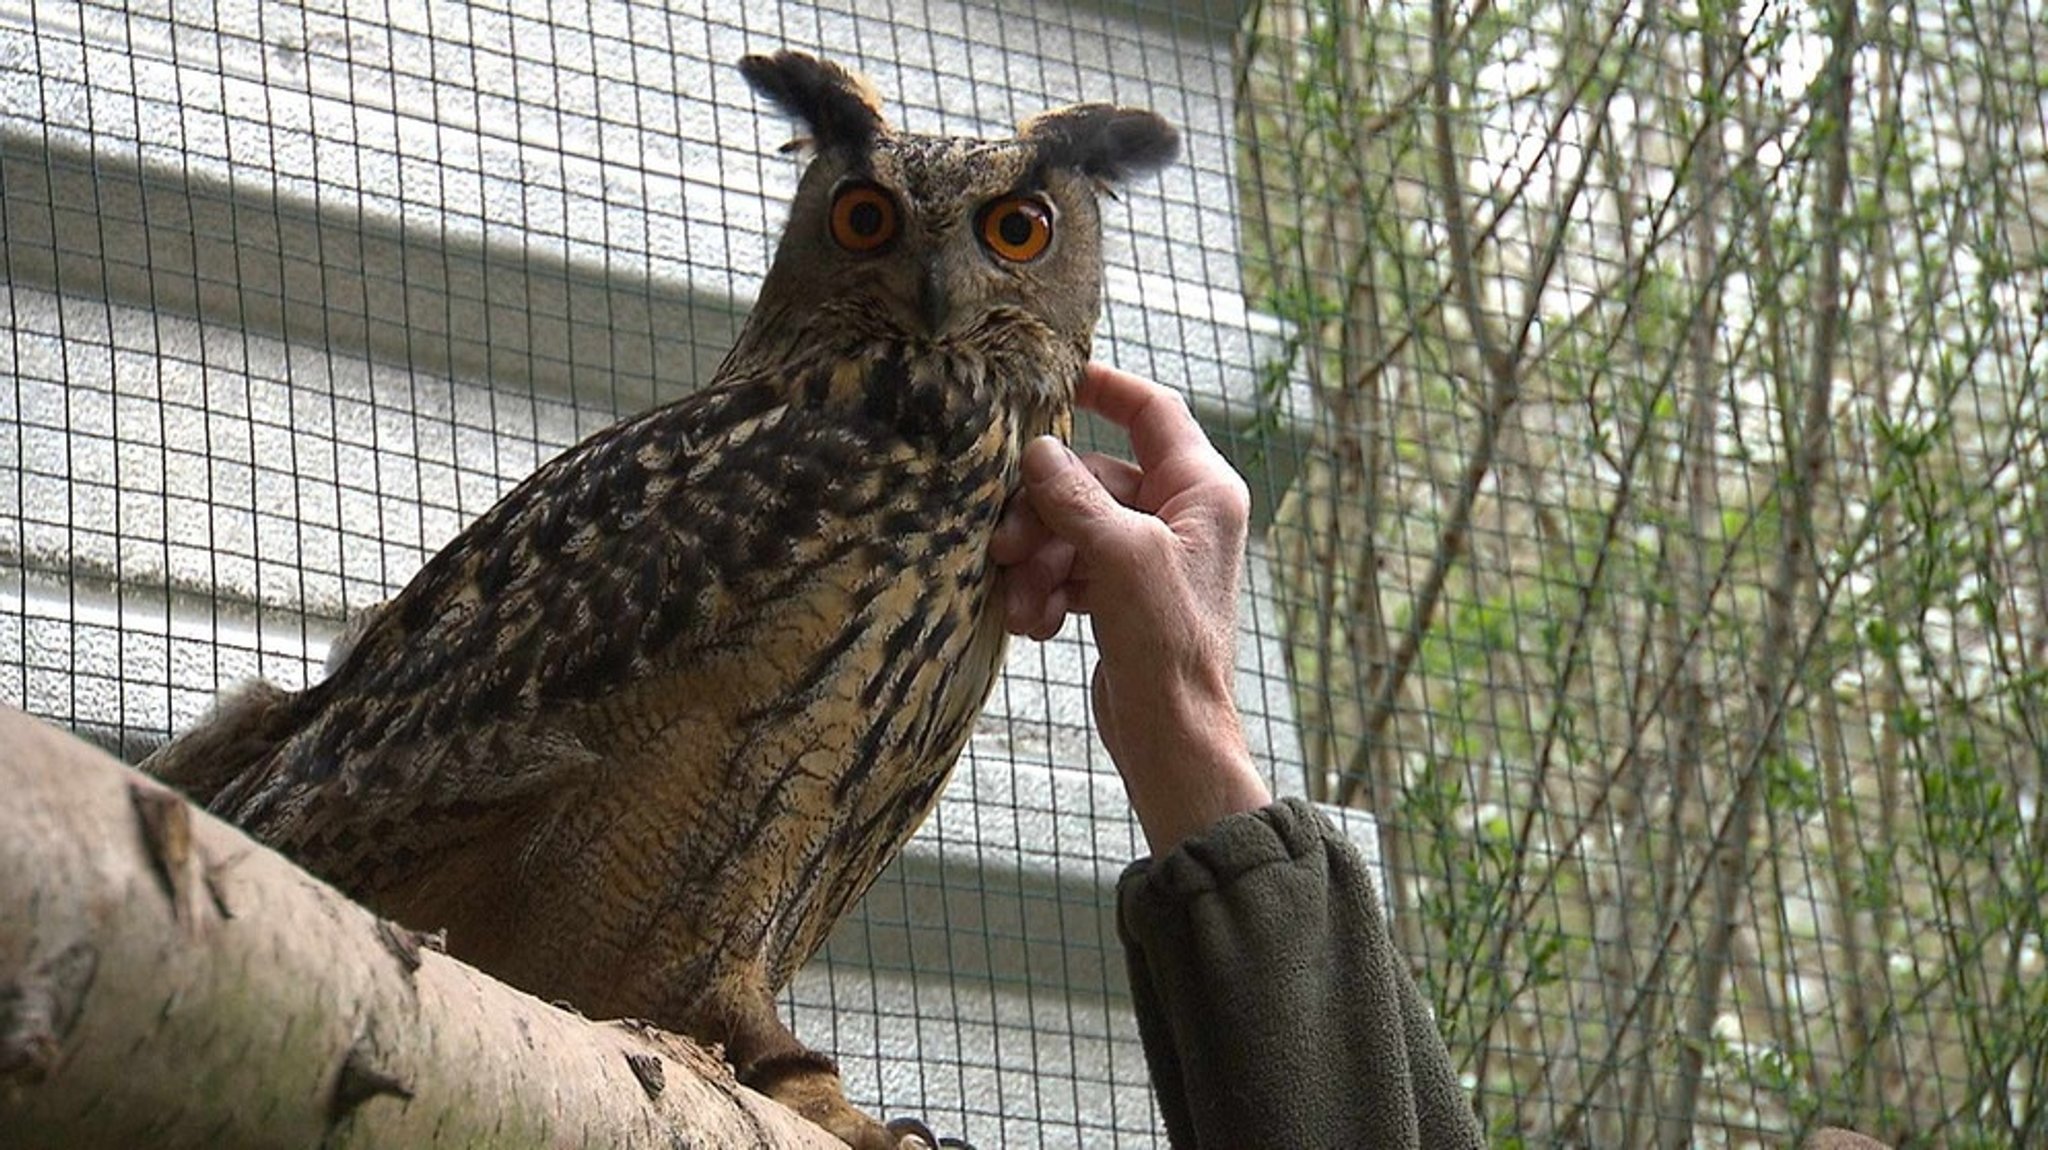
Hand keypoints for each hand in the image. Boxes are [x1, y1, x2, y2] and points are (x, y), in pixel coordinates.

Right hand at [991, 363, 1270, 854]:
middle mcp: (1182, 515)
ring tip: (1022, 602)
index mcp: (1203, 490)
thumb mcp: (1121, 558)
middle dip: (1043, 511)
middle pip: (1093, 479)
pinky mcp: (1124, 596)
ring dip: (1039, 561)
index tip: (1052, 378)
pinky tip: (1038, 625)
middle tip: (1003, 543)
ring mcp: (1151, 556)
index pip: (1151, 411)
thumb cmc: (1169, 645)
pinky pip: (1072, 569)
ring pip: (1074, 528)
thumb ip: (1076, 498)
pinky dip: (1049, 591)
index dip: (1103, 387)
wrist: (1174, 738)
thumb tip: (1039, 451)